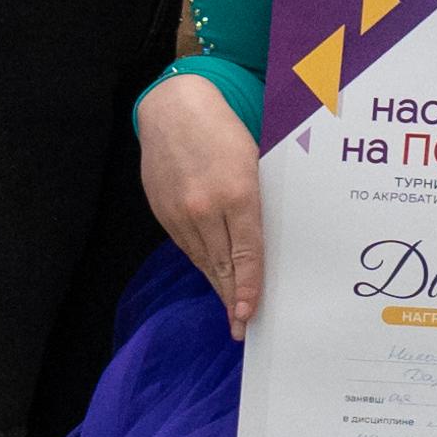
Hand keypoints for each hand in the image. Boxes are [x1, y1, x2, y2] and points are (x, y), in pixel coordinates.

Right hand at [137, 78, 269, 328]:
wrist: (172, 109)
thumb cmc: (224, 130)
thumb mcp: (254, 159)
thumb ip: (260, 199)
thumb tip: (273, 238)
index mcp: (237, 193)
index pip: (246, 253)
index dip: (248, 287)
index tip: (248, 314)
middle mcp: (205, 207)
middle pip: (221, 265)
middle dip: (232, 298)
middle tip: (241, 328)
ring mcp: (179, 212)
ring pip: (202, 260)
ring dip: (217, 286)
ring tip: (230, 310)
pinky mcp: (163, 212)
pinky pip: (186, 246)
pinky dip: (201, 263)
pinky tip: (212, 276)